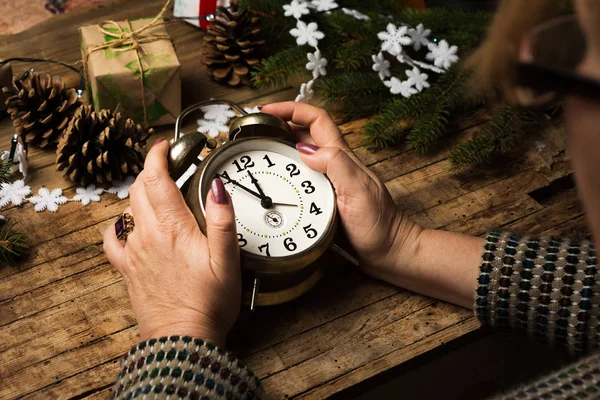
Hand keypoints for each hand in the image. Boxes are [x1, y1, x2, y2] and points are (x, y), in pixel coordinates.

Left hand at [103, 138, 240, 346]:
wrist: (182, 338)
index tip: (164, 144)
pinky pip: (113, 239)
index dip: (157, 155)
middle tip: (168, 165)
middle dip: (151, 170)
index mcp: (172, 228)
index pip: (155, 178)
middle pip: (139, 188)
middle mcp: (147, 235)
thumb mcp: (227, 259)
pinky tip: (130, 225)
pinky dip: (120, 224)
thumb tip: (216, 186)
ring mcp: (134, 252)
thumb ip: (222, 219)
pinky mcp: (128, 269)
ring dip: (141, 193)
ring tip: (158, 192)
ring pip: (128, 208)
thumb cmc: (208, 302)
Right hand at [261, 102, 422, 280]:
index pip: (316, 119)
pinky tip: (271, 183)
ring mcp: (327, 182)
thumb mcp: (359, 191)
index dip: (291, 108)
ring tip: (254, 153)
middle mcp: (333, 165)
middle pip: (302, 133)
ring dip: (277, 149)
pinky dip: (281, 175)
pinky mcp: (321, 199)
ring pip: (298, 156)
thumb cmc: (378, 224)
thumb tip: (304, 148)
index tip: (266, 109)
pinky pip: (298, 179)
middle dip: (278, 125)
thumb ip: (336, 165)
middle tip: (253, 132)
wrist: (388, 252)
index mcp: (341, 157)